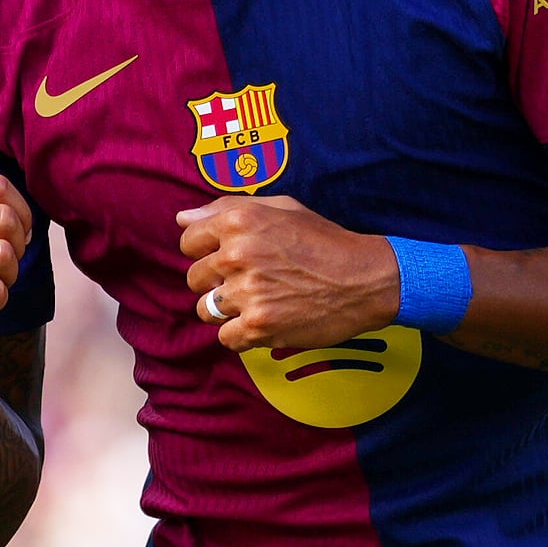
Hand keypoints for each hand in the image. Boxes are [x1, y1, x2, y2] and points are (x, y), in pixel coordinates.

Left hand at [177, 195, 399, 352]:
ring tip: (256, 303)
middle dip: (216, 281)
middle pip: (194, 277)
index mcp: (240, 221)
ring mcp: (247, 292)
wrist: (365, 279)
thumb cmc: (324, 241)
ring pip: (206, 309)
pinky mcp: (259, 326)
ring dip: (225, 310)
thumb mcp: (281, 209)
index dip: (206, 251)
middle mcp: (238, 254)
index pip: (188, 241)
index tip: (228, 258)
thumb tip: (181, 218)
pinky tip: (264, 322)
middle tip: (248, 282)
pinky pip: (225, 337)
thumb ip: (227, 209)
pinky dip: (241, 335)